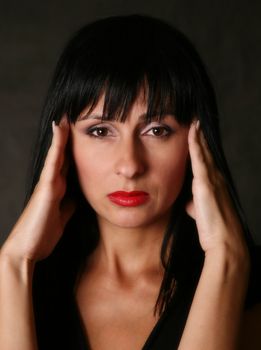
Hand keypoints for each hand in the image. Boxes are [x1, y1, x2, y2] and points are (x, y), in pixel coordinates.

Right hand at [1, 116, 74, 262]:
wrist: (27, 250)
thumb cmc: (42, 235)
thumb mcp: (63, 218)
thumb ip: (69, 206)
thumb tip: (78, 198)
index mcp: (59, 190)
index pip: (69, 165)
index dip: (75, 151)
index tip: (84, 136)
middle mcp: (53, 183)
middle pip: (64, 156)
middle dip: (69, 138)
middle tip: (76, 119)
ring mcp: (48, 183)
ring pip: (57, 154)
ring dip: (62, 135)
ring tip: (67, 116)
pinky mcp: (45, 187)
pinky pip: (53, 161)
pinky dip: (57, 145)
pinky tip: (60, 129)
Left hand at [186, 121, 248, 259]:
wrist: (224, 241)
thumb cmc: (213, 229)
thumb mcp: (201, 213)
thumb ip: (195, 204)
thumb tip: (189, 203)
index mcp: (214, 184)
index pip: (207, 160)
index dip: (202, 146)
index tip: (196, 132)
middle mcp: (216, 178)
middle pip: (207, 152)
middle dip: (201, 136)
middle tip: (195, 119)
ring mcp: (212, 179)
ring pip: (204, 152)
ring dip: (198, 135)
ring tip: (194, 119)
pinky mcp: (206, 183)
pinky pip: (200, 158)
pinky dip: (196, 144)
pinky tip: (192, 130)